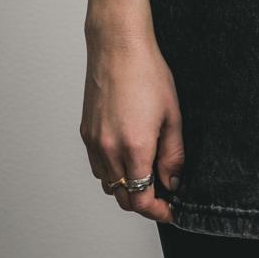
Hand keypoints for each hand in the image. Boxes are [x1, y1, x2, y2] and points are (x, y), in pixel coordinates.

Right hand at [80, 21, 184, 223]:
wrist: (118, 46)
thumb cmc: (147, 73)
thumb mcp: (172, 114)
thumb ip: (173, 154)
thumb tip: (173, 181)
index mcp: (134, 147)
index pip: (141, 199)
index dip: (157, 211)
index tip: (170, 210)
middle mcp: (109, 150)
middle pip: (123, 198)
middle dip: (144, 202)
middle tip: (163, 195)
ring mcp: (94, 142)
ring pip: (108, 184)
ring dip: (126, 187)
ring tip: (147, 173)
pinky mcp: (85, 133)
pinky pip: (97, 166)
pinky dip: (112, 171)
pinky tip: (127, 156)